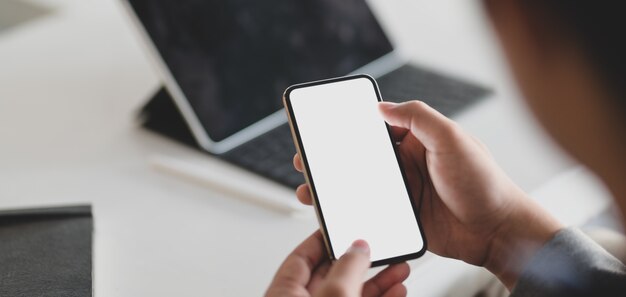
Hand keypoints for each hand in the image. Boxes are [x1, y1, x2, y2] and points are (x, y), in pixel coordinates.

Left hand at [265, 231, 409, 296]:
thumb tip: (358, 247)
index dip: (325, 238)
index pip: (302, 256)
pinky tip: (397, 290)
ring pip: (353, 293)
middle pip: (334, 274)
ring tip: (399, 268)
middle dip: (362, 261)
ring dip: (379, 281)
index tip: (344, 226)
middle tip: (381, 246)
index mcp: (284, 294)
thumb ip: (346, 268)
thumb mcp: (334, 296)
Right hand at [293, 101, 561, 288]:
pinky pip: (371, 210)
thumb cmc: (484, 183)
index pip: (376, 127)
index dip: (349, 127)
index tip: (324, 127)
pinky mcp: (402, 216)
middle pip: (361, 158)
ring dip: (335, 186)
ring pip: (360, 185)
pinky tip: (335, 211)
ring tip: (311, 188)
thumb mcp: (453, 139)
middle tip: (307, 158)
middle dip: (332, 158)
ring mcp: (403, 192)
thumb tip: (383, 106)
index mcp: (417, 140)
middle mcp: (406, 164)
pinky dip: (351, 210)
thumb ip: (418, 117)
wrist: (497, 231)